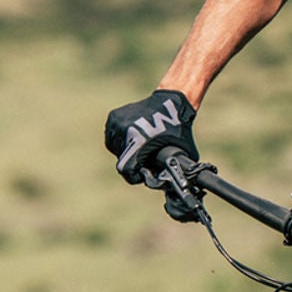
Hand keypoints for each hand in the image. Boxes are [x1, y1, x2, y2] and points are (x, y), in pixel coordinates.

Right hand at [103, 88, 200, 217]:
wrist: (171, 102)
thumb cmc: (179, 130)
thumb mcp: (179, 154)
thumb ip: (171, 171)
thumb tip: (170, 190)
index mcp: (138, 141)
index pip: (126, 170)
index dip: (133, 177)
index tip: (140, 176)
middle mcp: (124, 130)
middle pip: (122, 159)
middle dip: (133, 162)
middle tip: (145, 158)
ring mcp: (116, 122)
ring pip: (115, 148)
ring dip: (126, 151)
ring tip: (141, 146)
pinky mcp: (113, 117)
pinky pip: (113, 136)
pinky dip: (121, 140)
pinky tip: (134, 136)